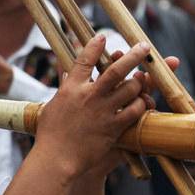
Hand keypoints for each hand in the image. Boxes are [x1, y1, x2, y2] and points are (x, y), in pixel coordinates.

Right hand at [34, 36, 150, 180]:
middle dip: (133, 55)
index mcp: (70, 88)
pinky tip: (143, 103)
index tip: (102, 36)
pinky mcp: (113, 128)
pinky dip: (141, 105)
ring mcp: (102, 111)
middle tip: (144, 46)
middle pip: (116, 69)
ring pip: (130, 89)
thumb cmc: (50, 134)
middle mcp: (88, 96)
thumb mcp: (52, 105)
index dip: (94, 46)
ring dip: (140, 83)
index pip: (83, 60)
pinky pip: (134, 112)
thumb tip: (65, 71)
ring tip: (144, 78)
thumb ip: (64, 87)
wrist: (56, 158)